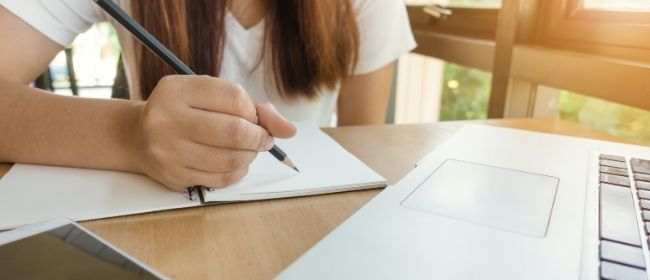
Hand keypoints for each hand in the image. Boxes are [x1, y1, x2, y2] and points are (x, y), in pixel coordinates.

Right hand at [133, 75, 295, 190]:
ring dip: (250, 156)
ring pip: (231, 158)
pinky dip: (237, 171)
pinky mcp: (173, 175)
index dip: (254, 111)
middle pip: (235, 131)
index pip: (234, 97)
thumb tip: (288, 130)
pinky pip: (220, 178)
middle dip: (259, 138)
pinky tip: (233, 163)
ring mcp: (168, 150)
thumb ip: (252, 107)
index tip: (256, 118)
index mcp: (177, 89)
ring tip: (247, 150)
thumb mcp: (209, 96)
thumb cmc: (184, 112)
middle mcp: (167, 118)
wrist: (138, 137)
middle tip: (263, 139)